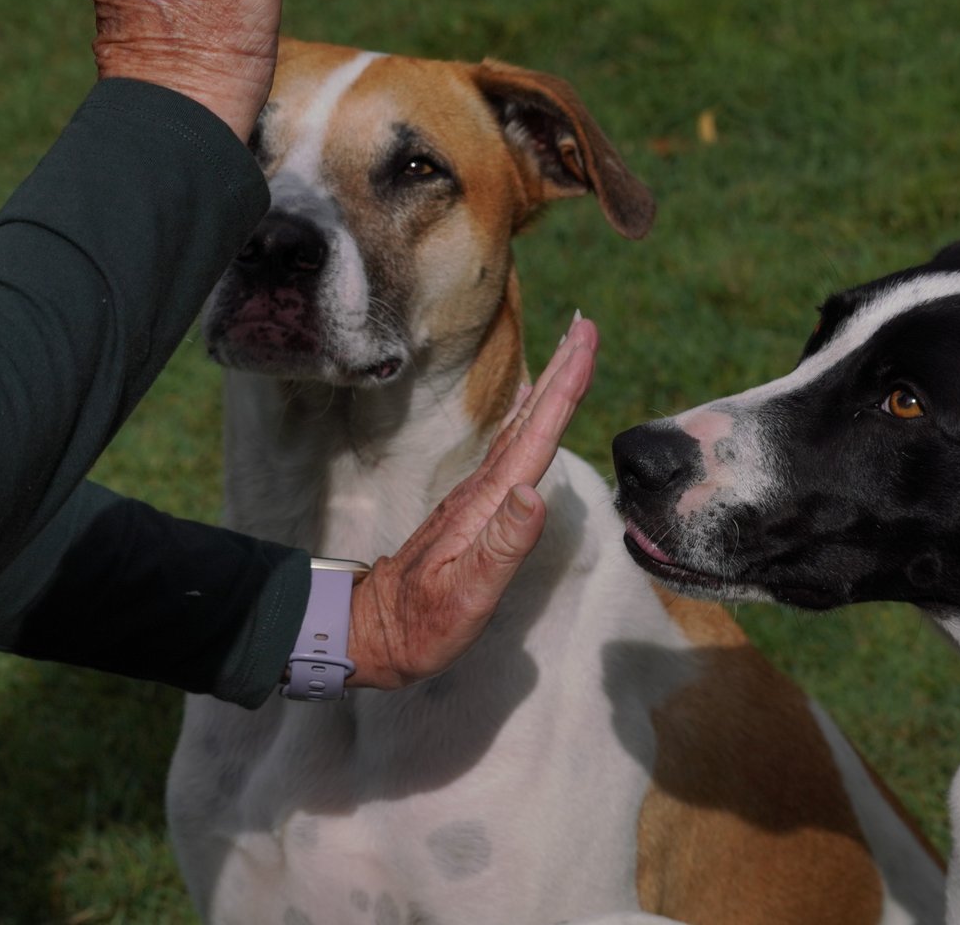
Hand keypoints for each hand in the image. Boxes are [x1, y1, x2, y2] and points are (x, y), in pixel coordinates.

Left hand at [346, 316, 599, 688]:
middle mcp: (482, 490)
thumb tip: (532, 494)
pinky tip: (532, 406)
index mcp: (486, 505)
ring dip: (549, 389)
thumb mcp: (465, 596)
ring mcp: (476, 496)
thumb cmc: (421, 625)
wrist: (373, 633)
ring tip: (571, 353)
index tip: (584, 345)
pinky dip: (528, 419)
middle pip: (530, 421)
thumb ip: (501, 547)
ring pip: (521, 430)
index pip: (535, 438)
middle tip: (587, 326)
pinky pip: (511, 448)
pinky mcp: (474, 507)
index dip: (563, 391)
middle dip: (562, 372)